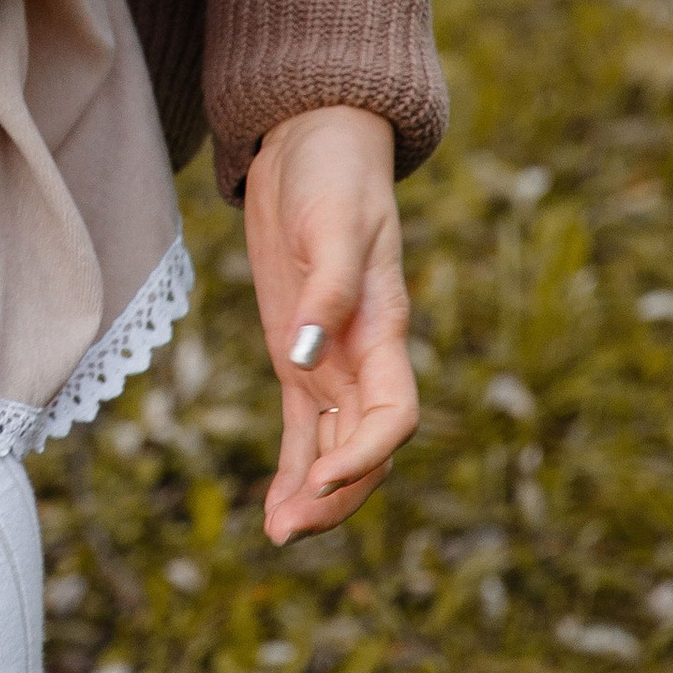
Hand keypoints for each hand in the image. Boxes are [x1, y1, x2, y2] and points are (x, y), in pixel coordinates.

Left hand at [243, 104, 416, 544]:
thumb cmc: (334, 172)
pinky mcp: (296, 353)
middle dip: (335, 494)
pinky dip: (293, 467)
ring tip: (280, 533)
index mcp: (385, 327)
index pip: (394, 412)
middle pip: (363, 446)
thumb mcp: (333, 221)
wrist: (315, 140)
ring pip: (333, 446)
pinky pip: (301, 426)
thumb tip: (306, 352)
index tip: (323, 477)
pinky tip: (277, 507)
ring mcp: (330, 357)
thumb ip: (328, 288)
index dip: (366, 453)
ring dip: (314, 494)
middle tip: (288, 530)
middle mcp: (363, 354)